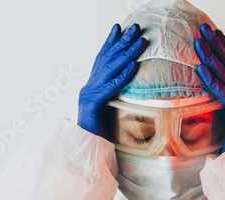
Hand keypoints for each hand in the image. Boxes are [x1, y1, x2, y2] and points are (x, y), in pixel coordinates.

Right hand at [78, 23, 146, 137]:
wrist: (84, 146)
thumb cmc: (97, 131)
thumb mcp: (107, 110)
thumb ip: (112, 96)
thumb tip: (126, 85)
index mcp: (92, 86)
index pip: (102, 59)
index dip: (110, 42)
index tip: (119, 27)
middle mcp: (89, 86)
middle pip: (108, 59)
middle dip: (122, 42)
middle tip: (136, 28)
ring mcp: (90, 94)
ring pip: (110, 69)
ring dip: (127, 54)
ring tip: (140, 42)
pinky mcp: (94, 104)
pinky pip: (111, 87)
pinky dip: (123, 75)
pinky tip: (133, 66)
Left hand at [194, 23, 224, 151]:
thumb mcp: (218, 121)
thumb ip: (212, 106)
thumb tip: (196, 99)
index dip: (223, 48)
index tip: (213, 33)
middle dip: (217, 45)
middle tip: (205, 28)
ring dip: (212, 57)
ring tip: (199, 42)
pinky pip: (224, 92)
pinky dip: (212, 79)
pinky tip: (201, 69)